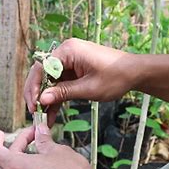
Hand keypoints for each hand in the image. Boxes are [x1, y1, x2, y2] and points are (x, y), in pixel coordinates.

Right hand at [24, 38, 139, 125]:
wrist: (135, 73)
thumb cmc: (116, 77)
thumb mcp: (88, 88)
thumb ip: (63, 93)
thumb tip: (42, 100)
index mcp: (68, 50)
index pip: (41, 67)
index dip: (34, 87)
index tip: (33, 105)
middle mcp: (66, 52)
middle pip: (41, 73)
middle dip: (36, 94)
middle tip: (33, 112)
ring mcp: (69, 61)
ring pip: (49, 80)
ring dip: (45, 98)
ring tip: (42, 118)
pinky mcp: (73, 70)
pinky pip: (59, 83)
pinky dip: (56, 98)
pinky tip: (51, 114)